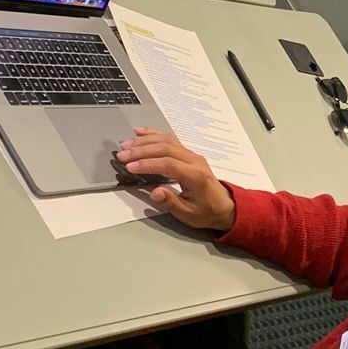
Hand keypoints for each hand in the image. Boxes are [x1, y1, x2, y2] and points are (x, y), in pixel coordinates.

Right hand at [115, 129, 234, 229]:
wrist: (225, 207)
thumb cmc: (207, 212)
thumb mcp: (189, 214)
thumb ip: (171, 202)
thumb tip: (154, 192)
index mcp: (196, 176)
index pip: (169, 164)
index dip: (148, 164)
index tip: (130, 167)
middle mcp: (195, 161)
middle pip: (166, 149)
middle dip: (142, 150)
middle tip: (122, 154)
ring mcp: (192, 155)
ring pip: (167, 141)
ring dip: (145, 141)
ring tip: (126, 145)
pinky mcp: (188, 154)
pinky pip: (170, 140)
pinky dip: (154, 135)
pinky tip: (140, 133)